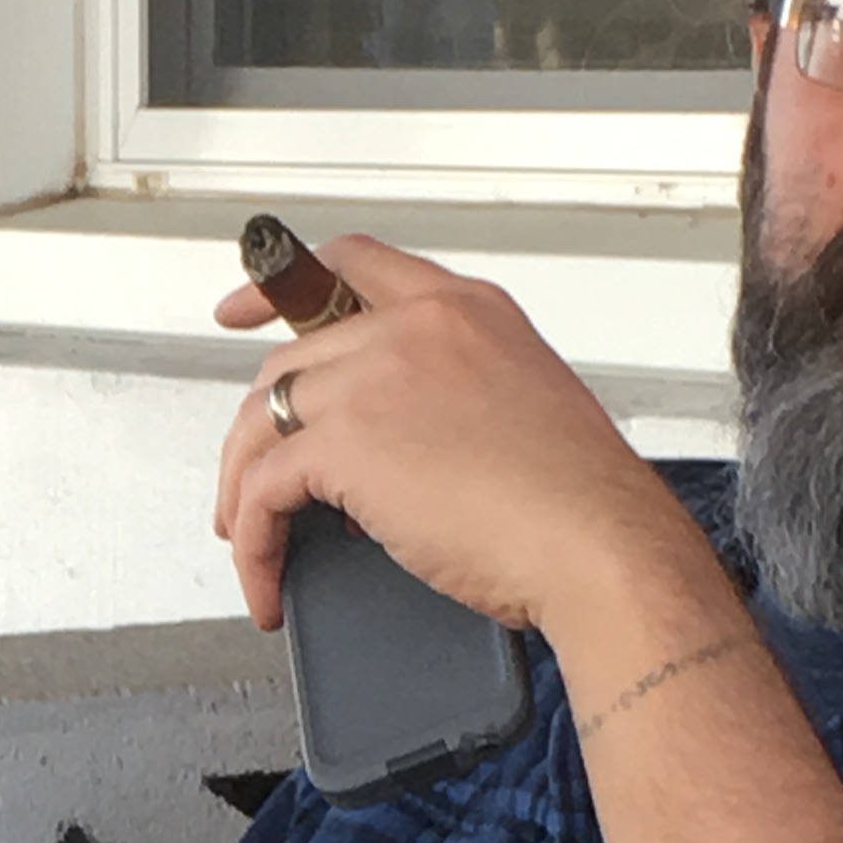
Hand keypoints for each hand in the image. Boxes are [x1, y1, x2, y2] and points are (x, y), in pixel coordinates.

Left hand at [212, 232, 699, 642]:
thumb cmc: (581, 500)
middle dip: (255, 432)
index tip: (240, 310)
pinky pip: (262, 488)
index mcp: (464, 310)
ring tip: (254, 542)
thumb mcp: (520, 406)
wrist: (601, 545)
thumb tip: (395, 449)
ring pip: (261, 423)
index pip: (350, 267)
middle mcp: (416, 329)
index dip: (278, 288)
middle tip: (251, 482)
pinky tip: (270, 576)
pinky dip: (253, 542)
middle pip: (288, 362)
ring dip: (244, 490)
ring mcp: (377, 377)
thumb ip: (450, 397)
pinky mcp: (348, 441)